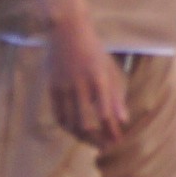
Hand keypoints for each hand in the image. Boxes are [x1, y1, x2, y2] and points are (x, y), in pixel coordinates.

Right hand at [46, 21, 128, 147]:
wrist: (66, 30)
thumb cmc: (93, 50)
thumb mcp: (110, 69)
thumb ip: (116, 96)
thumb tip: (123, 121)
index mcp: (98, 79)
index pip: (106, 115)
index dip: (112, 132)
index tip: (118, 140)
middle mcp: (80, 85)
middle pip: (87, 125)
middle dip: (98, 140)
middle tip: (106, 146)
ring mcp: (63, 87)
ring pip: (71, 124)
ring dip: (82, 138)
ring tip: (92, 142)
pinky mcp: (52, 88)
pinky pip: (58, 115)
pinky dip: (67, 127)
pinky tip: (75, 131)